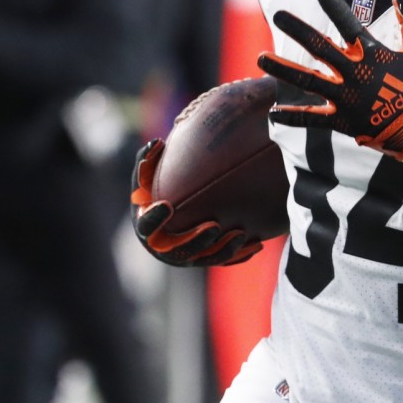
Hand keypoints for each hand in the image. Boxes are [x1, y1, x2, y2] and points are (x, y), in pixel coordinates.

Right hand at [129, 139, 262, 266]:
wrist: (165, 214)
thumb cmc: (152, 190)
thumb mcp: (145, 176)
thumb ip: (147, 160)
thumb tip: (158, 142)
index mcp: (146, 227)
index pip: (146, 227)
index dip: (155, 219)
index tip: (166, 205)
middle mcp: (164, 248)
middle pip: (179, 251)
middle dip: (197, 241)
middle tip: (214, 226)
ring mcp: (185, 257)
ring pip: (206, 258)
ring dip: (223, 249)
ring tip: (241, 234)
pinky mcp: (203, 259)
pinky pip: (223, 260)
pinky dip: (239, 253)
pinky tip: (257, 243)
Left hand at [257, 0, 402, 172]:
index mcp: (371, 54)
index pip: (347, 22)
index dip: (332, 3)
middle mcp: (353, 72)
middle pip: (319, 47)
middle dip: (297, 29)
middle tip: (277, 15)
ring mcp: (345, 97)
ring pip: (307, 81)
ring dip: (282, 69)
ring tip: (259, 58)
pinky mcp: (341, 120)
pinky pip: (312, 119)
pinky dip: (293, 117)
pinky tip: (272, 113)